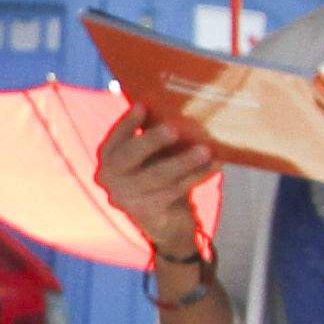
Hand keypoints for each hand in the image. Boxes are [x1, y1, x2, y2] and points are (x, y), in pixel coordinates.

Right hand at [94, 108, 221, 257]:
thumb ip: (152, 131)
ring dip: (184, 161)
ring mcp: (126, 199)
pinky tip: (215, 165)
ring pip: (157, 176)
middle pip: (129, 156)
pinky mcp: (148, 213)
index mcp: (108, 158)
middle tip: (174, 129)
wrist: (165, 221)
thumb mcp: (149, 153)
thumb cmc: (157, 173)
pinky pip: (175, 190)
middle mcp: (109, 179)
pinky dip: (197, 176)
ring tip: (206, 149)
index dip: (127, 123)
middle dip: (151, 141)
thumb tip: (174, 101)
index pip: (114, 138)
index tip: (142, 106)